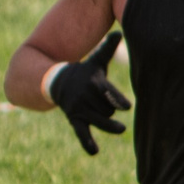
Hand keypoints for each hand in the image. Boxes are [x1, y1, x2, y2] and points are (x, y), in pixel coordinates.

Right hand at [47, 31, 132, 154]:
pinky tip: (94, 152)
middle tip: (111, 107)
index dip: (117, 100)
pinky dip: (87, 142)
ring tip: (120, 129)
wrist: (57, 81)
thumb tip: (121, 32)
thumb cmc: (85, 71)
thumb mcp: (96, 61)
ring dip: (108, 124)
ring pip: (100, 120)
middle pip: (107, 109)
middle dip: (111, 109)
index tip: (126, 107)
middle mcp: (85, 96)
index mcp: (94, 83)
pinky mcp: (74, 119)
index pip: (107, 93)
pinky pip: (81, 132)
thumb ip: (108, 49)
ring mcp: (79, 108)